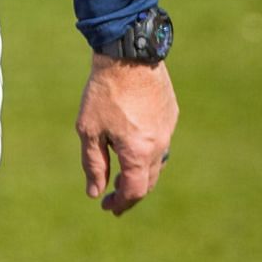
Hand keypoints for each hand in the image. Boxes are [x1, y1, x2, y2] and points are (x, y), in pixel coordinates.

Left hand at [76, 53, 178, 216]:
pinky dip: (148, 150)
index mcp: (139, 153)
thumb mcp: (90, 130)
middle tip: (114, 196)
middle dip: (131, 191)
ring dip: (141, 172)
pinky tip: (134, 144)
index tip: (108, 207)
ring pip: (157, 161)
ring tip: (123, 173)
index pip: (134, 191)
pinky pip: (161, 141)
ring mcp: (168, 128)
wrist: (128, 53)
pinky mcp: (171, 113)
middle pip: (148, 180)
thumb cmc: (104, 92)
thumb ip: (94, 164)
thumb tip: (95, 192)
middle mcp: (159, 144)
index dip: (121, 203)